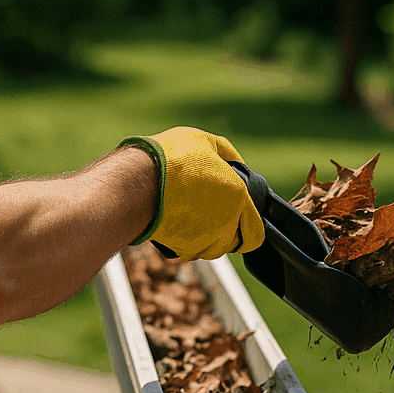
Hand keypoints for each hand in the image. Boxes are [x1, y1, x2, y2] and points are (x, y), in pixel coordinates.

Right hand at [121, 127, 264, 260]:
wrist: (137, 182)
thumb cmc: (169, 158)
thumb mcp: (203, 140)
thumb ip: (226, 153)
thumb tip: (238, 165)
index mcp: (238, 197)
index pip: (256, 232)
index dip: (249, 226)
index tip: (240, 221)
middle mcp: (226, 223)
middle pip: (234, 243)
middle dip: (226, 232)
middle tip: (210, 214)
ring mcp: (204, 239)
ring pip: (212, 250)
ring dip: (207, 239)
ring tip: (191, 218)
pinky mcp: (183, 248)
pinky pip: (191, 252)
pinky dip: (187, 243)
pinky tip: (177, 225)